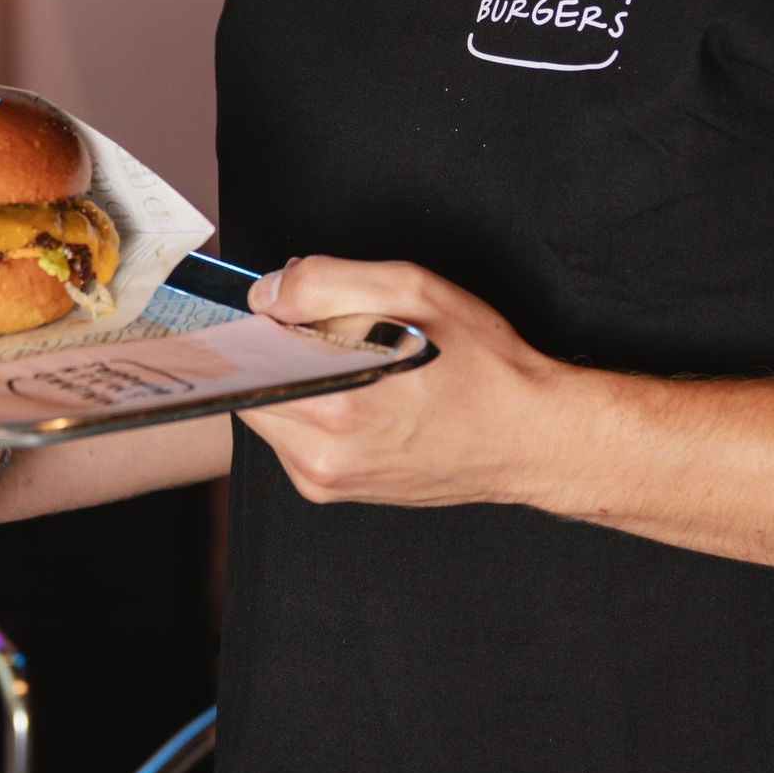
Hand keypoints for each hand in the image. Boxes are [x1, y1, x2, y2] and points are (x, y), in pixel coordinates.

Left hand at [241, 256, 565, 508]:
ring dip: (296, 381)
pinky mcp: (334, 490)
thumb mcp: (412, 290)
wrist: (530, 436)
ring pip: (271, 411)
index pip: (243, 357)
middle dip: (279, 350)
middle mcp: (320, 455)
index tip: (279, 308)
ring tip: (357, 365)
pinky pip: (294, 438)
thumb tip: (266, 293)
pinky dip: (313, 410)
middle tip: (334, 331)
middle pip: (252, 385)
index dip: (259, 322)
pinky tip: (362, 397)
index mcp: (334, 405)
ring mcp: (325, 479)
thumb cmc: (485, 366)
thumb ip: (326, 282)